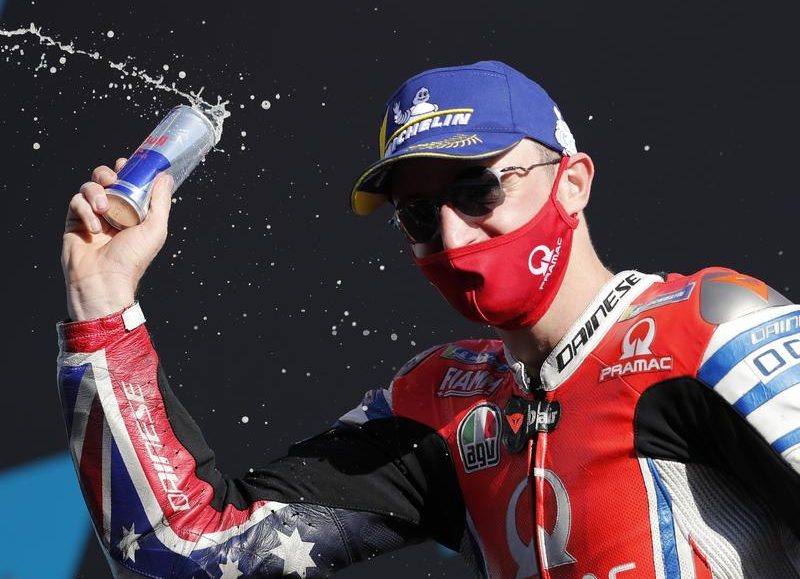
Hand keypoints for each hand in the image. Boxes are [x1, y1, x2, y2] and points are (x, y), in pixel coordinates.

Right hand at [61, 159, 173, 320]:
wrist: (104, 281)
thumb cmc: (132, 260)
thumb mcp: (154, 229)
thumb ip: (160, 202)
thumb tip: (165, 177)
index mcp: (132, 212)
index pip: (128, 184)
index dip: (127, 171)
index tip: (126, 163)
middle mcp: (113, 212)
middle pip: (105, 180)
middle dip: (106, 174)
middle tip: (111, 179)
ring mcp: (93, 216)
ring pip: (89, 188)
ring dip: (95, 192)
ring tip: (103, 208)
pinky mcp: (75, 222)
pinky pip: (76, 202)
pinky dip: (84, 210)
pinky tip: (94, 227)